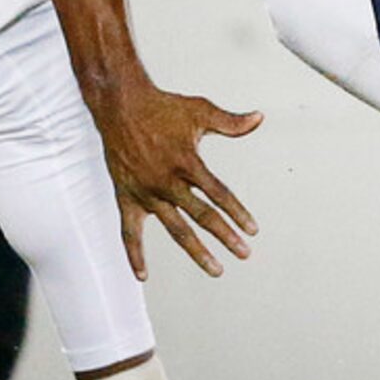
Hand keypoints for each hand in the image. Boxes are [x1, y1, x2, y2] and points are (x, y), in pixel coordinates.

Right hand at [93, 77, 262, 279]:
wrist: (120, 105)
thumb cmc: (162, 107)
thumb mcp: (200, 111)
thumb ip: (230, 122)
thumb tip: (259, 118)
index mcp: (187, 162)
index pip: (219, 194)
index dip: (238, 213)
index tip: (252, 230)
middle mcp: (167, 182)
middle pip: (202, 216)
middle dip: (226, 236)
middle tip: (244, 253)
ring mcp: (146, 193)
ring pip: (175, 229)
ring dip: (197, 252)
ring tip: (216, 269)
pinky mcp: (127, 197)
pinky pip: (129, 232)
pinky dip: (134, 254)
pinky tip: (142, 274)